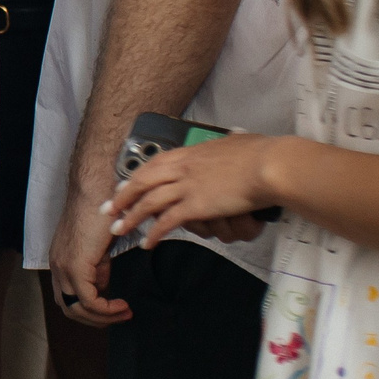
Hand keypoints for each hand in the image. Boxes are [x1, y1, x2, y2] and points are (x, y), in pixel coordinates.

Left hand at [49, 197, 130, 325]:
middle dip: (95, 319)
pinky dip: (106, 308)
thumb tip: (102, 287)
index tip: (112, 309)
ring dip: (103, 317)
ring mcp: (63, 266)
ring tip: (124, 312)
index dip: (88, 310)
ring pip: (77, 308)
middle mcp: (57, 266)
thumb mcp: (98, 246)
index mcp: (60, 260)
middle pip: (68, 308)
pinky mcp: (75, 265)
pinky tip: (121, 305)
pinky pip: (89, 300)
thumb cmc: (101, 209)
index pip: (66, 297)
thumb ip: (98, 268)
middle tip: (119, 316)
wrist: (96, 189)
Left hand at [105, 133, 278, 250]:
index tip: (124, 185)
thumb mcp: (240, 140)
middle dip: (123, 197)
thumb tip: (236, 135)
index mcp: (192, 152)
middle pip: (142, 182)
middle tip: (108, 209)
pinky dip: (154, 233)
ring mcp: (187, 186)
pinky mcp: (196, 205)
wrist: (269, 165)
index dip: (137, 177)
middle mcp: (183, 168)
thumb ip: (232, 141)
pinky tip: (147, 243)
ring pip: (148, 203)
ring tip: (119, 230)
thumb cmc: (261, 153)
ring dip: (130, 218)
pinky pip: (167, 222)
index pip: (155, 164)